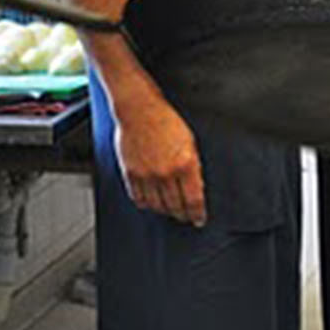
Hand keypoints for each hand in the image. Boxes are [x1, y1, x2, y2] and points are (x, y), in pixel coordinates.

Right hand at [112, 92, 206, 226]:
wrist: (139, 109)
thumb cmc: (165, 121)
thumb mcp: (190, 142)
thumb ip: (193, 167)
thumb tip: (196, 189)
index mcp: (185, 164)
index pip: (194, 200)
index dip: (197, 214)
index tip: (199, 220)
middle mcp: (165, 172)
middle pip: (176, 206)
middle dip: (182, 215)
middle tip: (185, 217)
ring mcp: (146, 174)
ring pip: (157, 206)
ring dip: (165, 211)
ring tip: (170, 210)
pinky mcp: (131, 173)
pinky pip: (139, 198)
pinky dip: (147, 204)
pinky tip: (152, 202)